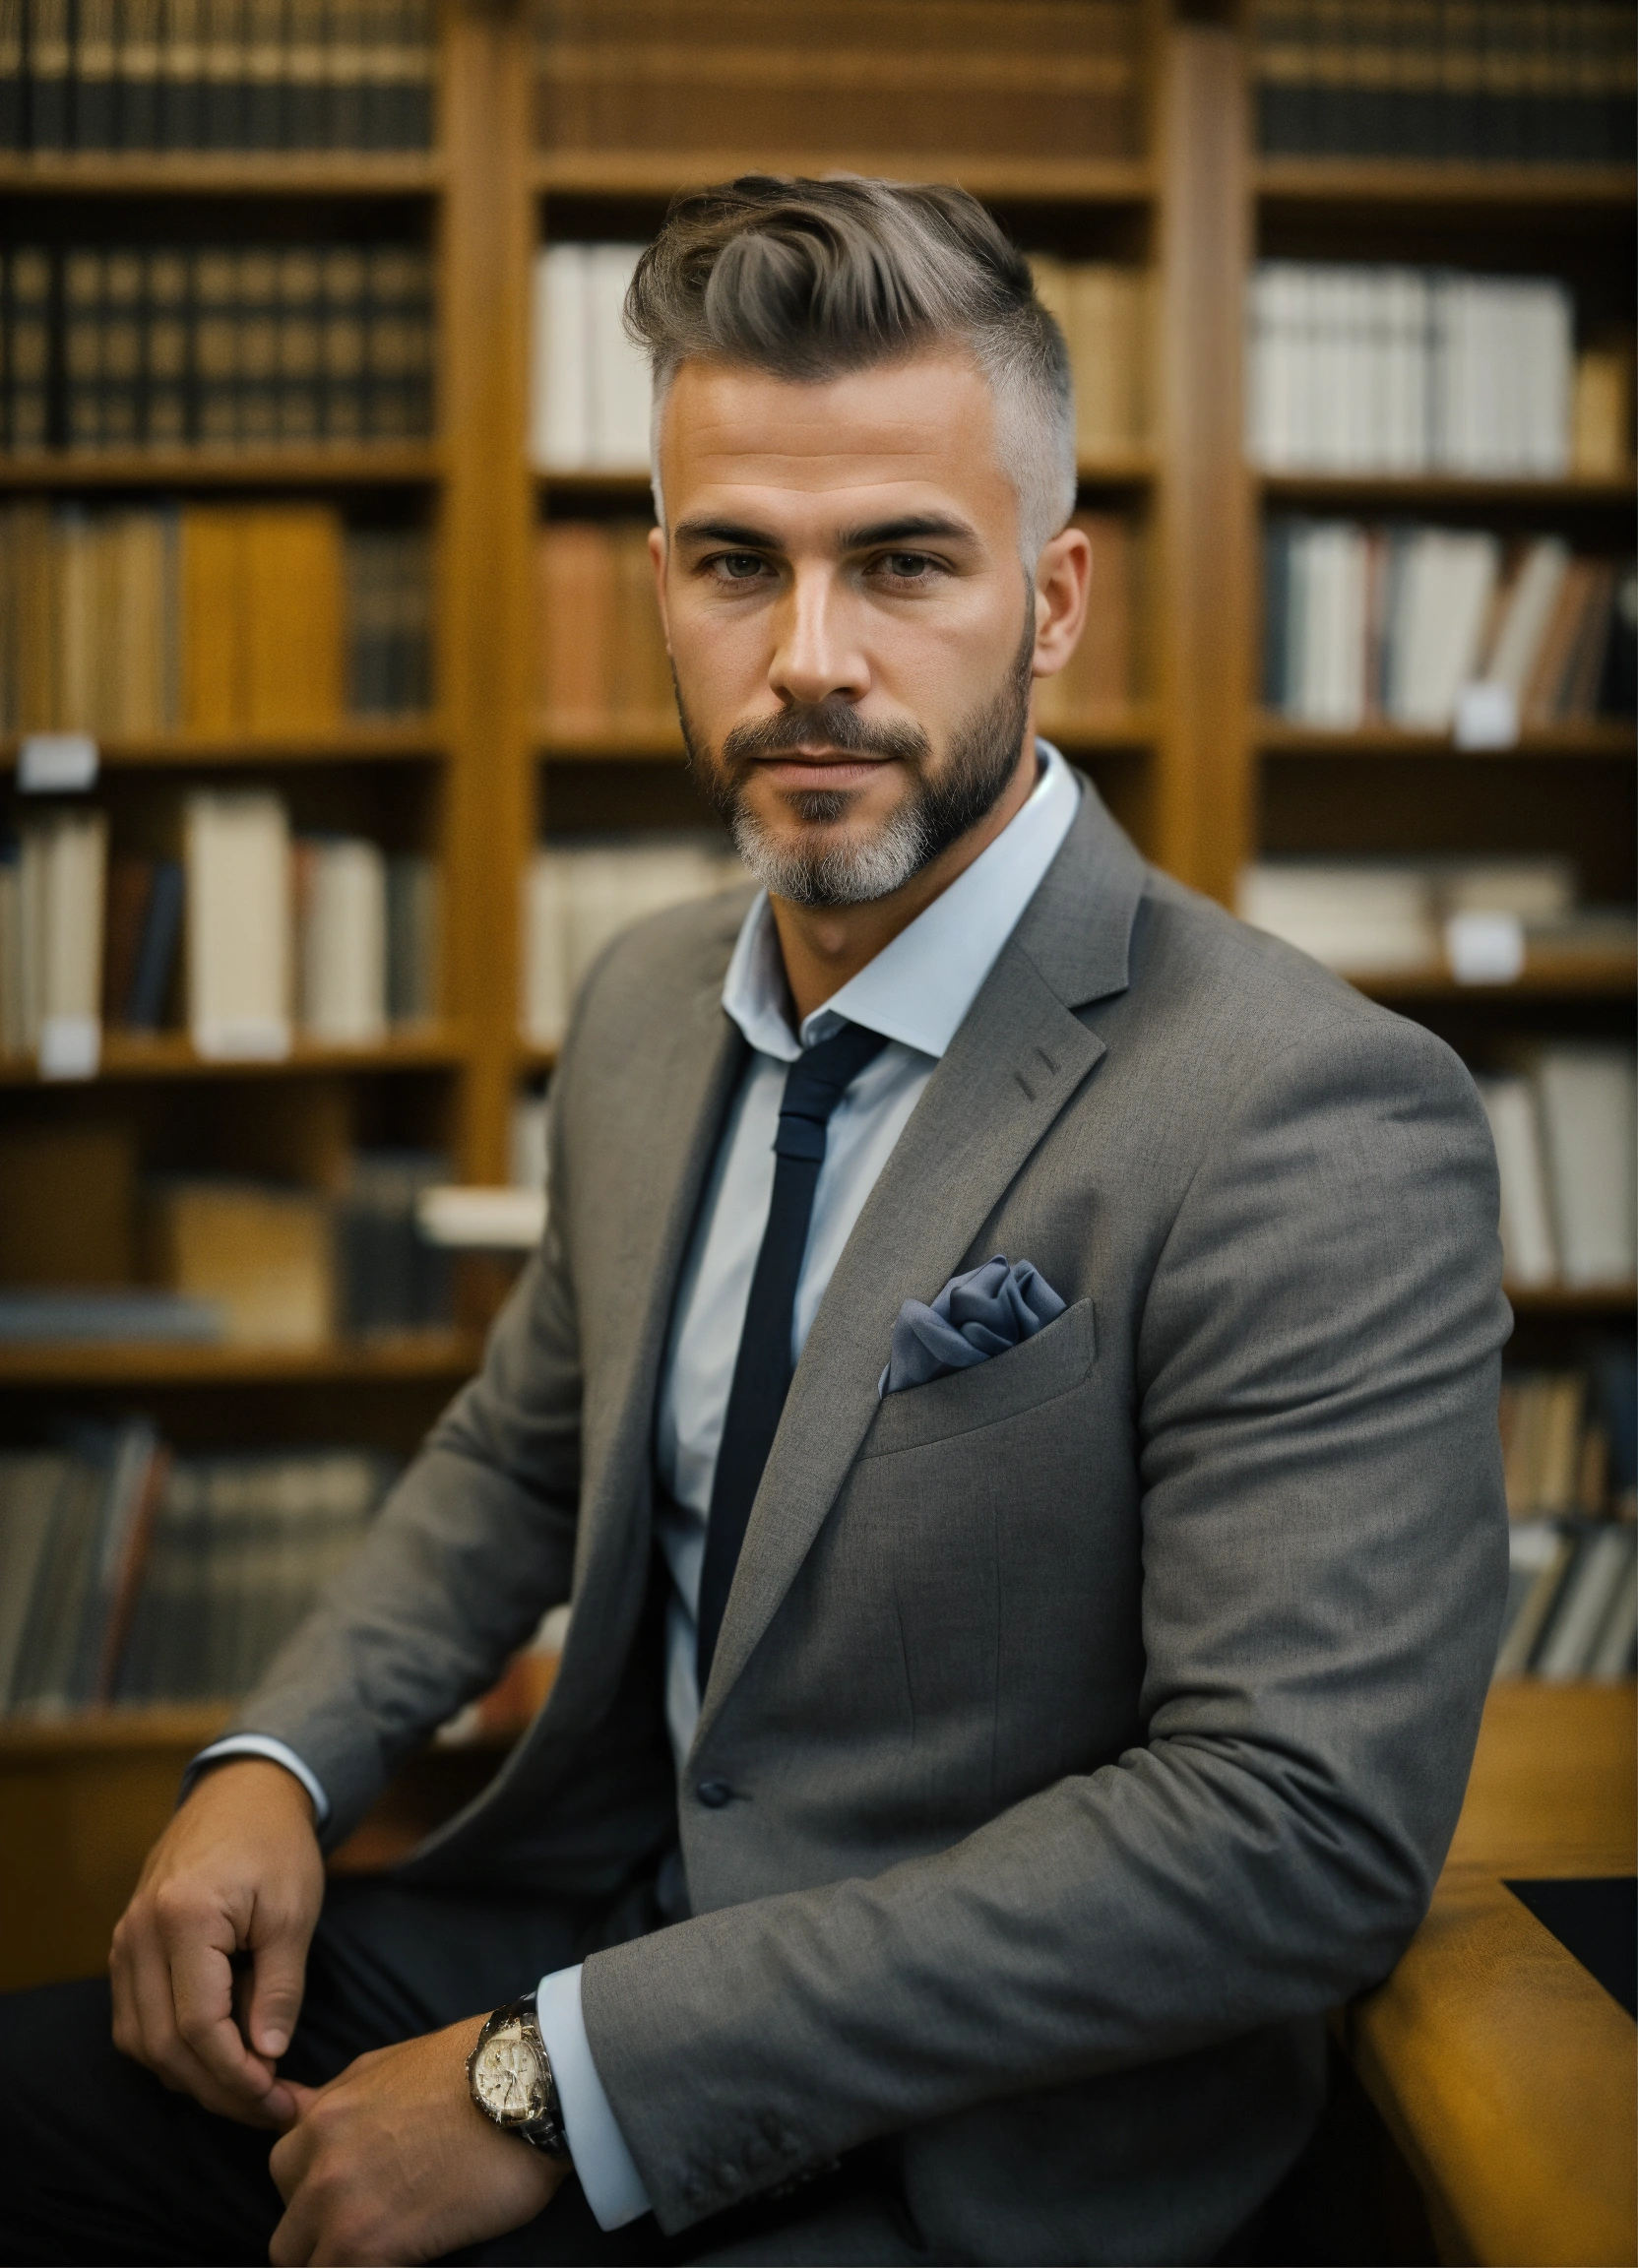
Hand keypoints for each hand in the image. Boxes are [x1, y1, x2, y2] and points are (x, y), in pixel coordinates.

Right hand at [109, 1757, 323, 2127]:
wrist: (242, 1793)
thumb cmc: (276, 1845)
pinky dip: (172, 2050)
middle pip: (164, 2044)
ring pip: (141, 2042)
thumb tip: (268, 2057)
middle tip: (270, 2108)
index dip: (237, 2073)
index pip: (198, 2026)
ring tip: (249, 2091)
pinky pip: (136, 2020)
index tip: (277, 2096)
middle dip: (217, 2088)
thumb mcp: (294, 1912)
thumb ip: (279, 1988)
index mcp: (184, 1918)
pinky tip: (218, 2060)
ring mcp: (124, 1941)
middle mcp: (139, 1934)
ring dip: (193, 2077)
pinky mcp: (126, 1947)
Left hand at [269, 2019, 566, 2264]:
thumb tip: (298, 2109)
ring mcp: (339, 2207)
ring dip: (340, 2261)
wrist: (528, 2083)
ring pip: (304, 2266)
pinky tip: (406, 2261)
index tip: (349, 2203)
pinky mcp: (370, 2246)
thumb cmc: (471, 2068)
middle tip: (373, 2230)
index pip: (285, 2178)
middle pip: (287, 2234)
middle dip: (320, 2239)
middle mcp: (317, 2162)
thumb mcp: (385, 2066)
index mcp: (321, 2116)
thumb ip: (338, 2099)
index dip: (314, 2195)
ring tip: (386, 2251)